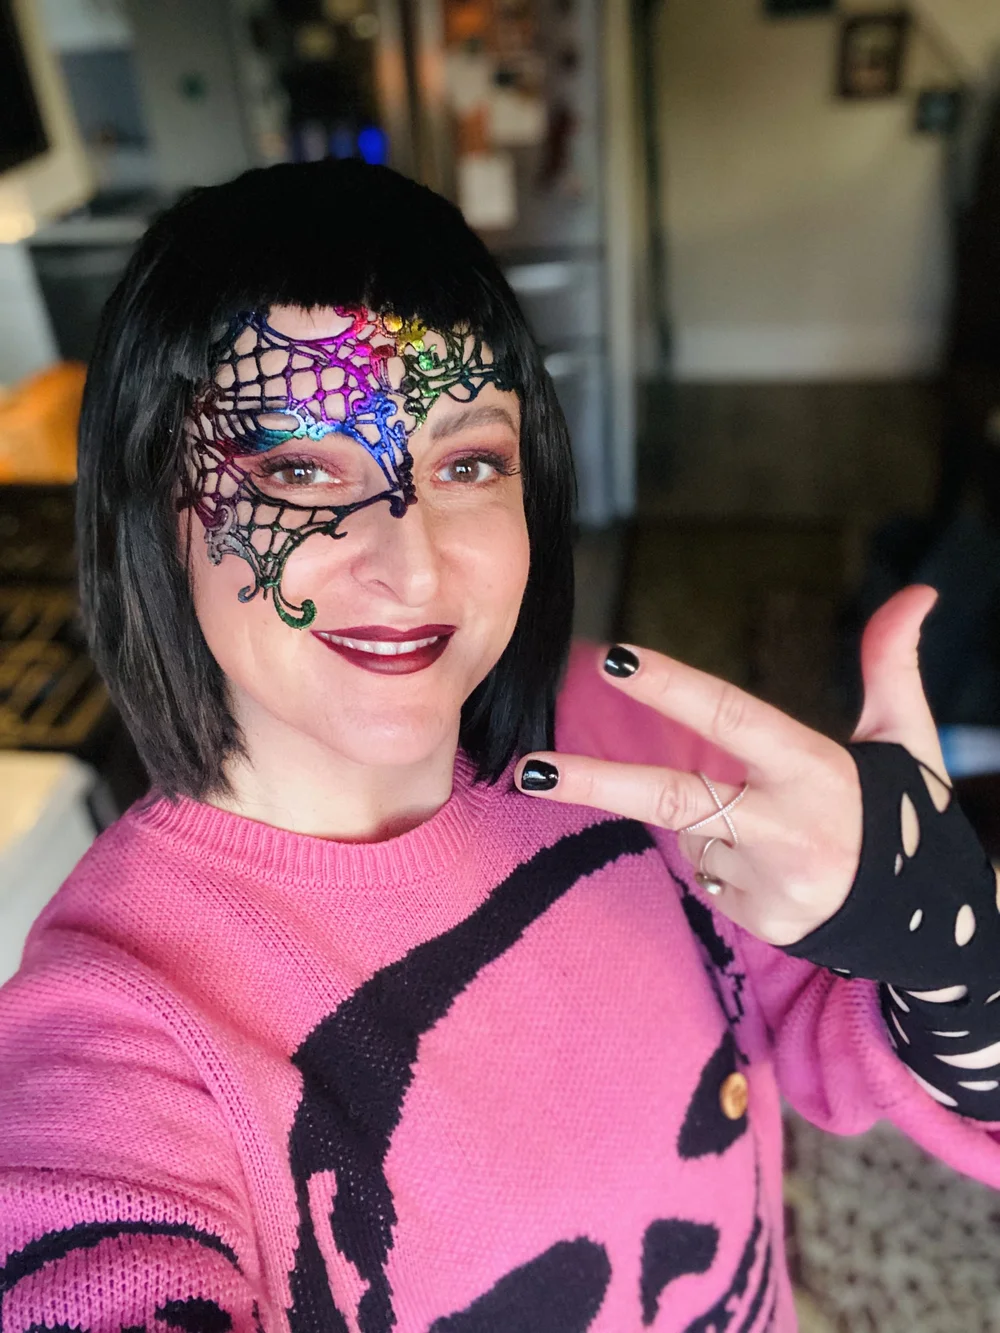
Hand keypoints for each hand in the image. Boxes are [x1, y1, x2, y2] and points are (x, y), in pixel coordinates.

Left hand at [515, 585, 944, 946]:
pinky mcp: (761, 922)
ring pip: (694, 834)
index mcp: (817, 769)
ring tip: (780, 830)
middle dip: (593, 782)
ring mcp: (771, 883)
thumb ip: (891, 664)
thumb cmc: (906, 817)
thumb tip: (920, 591)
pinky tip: (779, 870)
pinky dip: (727, 861)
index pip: (733, 717)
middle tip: (529, 769)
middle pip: (675, 798)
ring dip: (712, 822)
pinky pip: (711, 876)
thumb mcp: (907, 738)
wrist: (937, 927)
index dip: (672, 687)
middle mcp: (789, 827)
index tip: (615, 659)